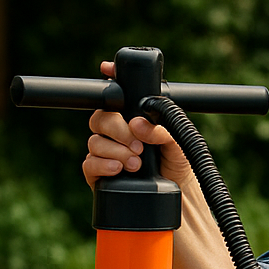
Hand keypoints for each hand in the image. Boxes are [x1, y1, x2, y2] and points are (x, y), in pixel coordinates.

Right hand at [81, 61, 192, 187]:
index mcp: (134, 119)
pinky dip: (102, 165)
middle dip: (118, 130)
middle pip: (101, 118)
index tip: (107, 69)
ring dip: (115, 151)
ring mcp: (106, 152)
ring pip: (95, 142)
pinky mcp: (99, 173)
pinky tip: (118, 169)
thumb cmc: (179, 167)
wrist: (178, 199)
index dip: (111, 80)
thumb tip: (139, 125)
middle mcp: (117, 133)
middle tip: (138, 146)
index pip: (119, 97)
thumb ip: (164, 130)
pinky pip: (89, 163)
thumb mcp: (179, 145)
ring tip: (136, 164)